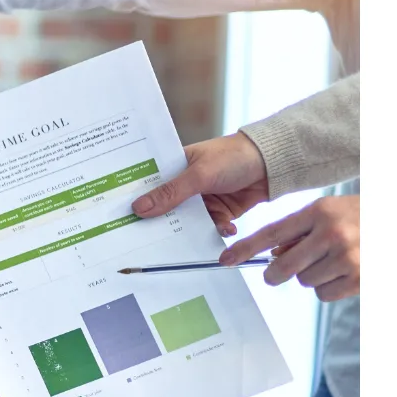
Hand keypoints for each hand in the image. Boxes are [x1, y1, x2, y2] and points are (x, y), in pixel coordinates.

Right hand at [132, 133, 270, 234]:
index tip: (122, 217)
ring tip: (191, 239)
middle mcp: (185, 184)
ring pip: (187, 221)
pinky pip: (210, 226)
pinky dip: (217, 231)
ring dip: (191, 230)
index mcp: (175, 166)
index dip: (135, 199)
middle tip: (150, 238)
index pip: (149, 184)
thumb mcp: (199, 175)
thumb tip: (138, 209)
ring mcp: (203, 199)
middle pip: (165, 207)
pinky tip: (226, 229)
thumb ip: (170, 193)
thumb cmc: (234, 157)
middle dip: (161, 221)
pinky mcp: (220, 211)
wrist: (274, 162)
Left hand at [220, 195, 358, 301]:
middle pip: (283, 267)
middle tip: (276, 272)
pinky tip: (343, 272)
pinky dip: (328, 288)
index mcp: (319, 212)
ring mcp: (347, 258)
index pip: (271, 233)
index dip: (245, 249)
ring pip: (304, 281)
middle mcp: (332, 234)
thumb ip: (298, 230)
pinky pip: (323, 295)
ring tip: (331, 261)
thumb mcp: (328, 212)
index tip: (225, 260)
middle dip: (276, 272)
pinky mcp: (360, 278)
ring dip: (311, 276)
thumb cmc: (359, 217)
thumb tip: (273, 254)